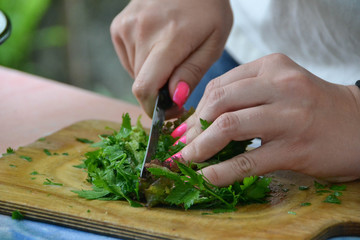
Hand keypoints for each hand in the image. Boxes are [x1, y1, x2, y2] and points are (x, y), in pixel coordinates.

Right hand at [110, 0, 232, 117]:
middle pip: (141, 84)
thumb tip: (173, 99)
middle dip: (158, 92)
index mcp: (169, 38)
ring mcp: (126, 27)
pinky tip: (156, 47)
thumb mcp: (213, 43)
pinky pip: (128, 60)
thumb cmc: (208, 10)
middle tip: (178, 83)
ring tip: (170, 56)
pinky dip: (142, 63)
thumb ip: (192, 72)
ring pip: (134, 74)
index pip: (145, 88)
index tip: (170, 111)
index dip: (154, 109)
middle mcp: (141, 32)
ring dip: (151, 76)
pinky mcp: (118, 26)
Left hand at [173, 53, 359, 185]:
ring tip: (187, 160)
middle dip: (193, 128)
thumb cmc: (313, 107)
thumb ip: (244, 96)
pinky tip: (210, 176)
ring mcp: (288, 117)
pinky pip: (248, 159)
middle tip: (181, 145)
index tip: (184, 128)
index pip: (220, 85)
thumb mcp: (280, 88)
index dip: (196, 110)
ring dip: (200, 147)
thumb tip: (200, 120)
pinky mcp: (295, 148)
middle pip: (218, 102)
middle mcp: (281, 86)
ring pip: (228, 126)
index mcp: (272, 67)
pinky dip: (222, 170)